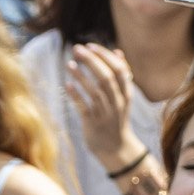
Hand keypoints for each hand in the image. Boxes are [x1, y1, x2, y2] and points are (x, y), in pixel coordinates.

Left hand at [62, 42, 140, 159]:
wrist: (115, 148)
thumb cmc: (116, 117)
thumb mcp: (124, 97)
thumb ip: (122, 75)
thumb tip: (118, 51)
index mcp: (126, 94)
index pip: (119, 70)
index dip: (105, 56)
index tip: (91, 45)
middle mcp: (117, 103)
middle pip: (106, 78)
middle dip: (91, 61)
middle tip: (77, 49)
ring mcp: (105, 114)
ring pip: (94, 92)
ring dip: (81, 76)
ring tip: (69, 64)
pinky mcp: (93, 124)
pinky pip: (84, 108)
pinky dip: (76, 95)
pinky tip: (67, 84)